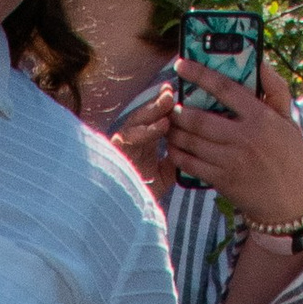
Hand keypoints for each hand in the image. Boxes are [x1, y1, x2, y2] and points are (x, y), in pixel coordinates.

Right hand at [108, 81, 179, 205]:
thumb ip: (175, 158)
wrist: (124, 213)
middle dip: (159, 102)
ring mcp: (122, 145)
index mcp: (144, 141)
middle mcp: (132, 139)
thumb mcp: (165, 174)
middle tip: (172, 91)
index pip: (155, 119)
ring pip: (137, 121)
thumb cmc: (143, 194)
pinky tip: (163, 126)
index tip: (178, 94)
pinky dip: (147, 131)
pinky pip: (131, 137)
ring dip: (154, 110)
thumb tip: (188, 145)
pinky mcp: (115, 152)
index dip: (165, 107)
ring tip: (169, 101)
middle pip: (145, 115)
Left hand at [164, 52, 302, 232]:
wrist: (290, 202)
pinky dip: (178, 155)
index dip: (200, 74)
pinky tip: (172, 148)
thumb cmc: (290, 156)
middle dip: (179, 110)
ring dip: (175, 132)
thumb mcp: (290, 120)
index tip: (181, 64)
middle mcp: (245, 137)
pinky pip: (192, 165)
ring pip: (192, 142)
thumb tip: (261, 61)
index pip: (225, 88)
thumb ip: (276, 89)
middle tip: (170, 104)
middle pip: (200, 119)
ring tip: (168, 125)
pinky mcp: (223, 180)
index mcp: (261, 117)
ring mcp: (232, 160)